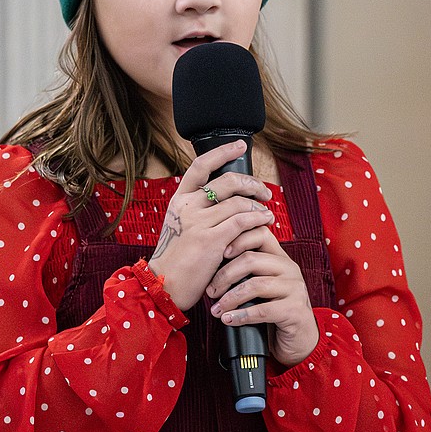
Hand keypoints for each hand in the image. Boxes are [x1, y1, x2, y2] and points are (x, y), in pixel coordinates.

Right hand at [149, 140, 275, 310]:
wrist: (163, 286)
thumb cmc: (176, 262)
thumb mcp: (180, 229)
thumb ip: (199, 213)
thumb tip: (228, 202)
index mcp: (178, 201)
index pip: (200, 166)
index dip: (222, 152)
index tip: (240, 146)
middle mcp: (187, 207)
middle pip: (227, 181)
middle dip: (252, 184)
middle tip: (264, 193)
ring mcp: (199, 222)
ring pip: (239, 202)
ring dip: (259, 206)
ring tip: (267, 214)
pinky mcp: (212, 239)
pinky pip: (242, 221)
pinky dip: (258, 219)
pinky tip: (265, 223)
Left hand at [206, 225, 318, 366]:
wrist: (299, 340)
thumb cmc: (275, 311)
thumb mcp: (263, 286)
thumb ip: (248, 272)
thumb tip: (213, 266)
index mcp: (280, 258)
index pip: (260, 234)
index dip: (238, 240)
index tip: (220, 253)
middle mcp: (289, 269)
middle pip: (251, 259)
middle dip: (225, 275)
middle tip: (211, 290)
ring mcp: (294, 289)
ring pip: (255, 285)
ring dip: (230, 298)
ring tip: (217, 309)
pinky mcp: (295, 310)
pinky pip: (262, 310)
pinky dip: (241, 316)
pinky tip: (229, 319)